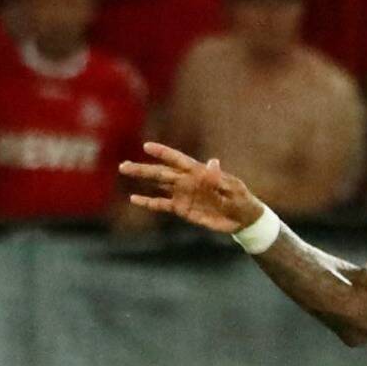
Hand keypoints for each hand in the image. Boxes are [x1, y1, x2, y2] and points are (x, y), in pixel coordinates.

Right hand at [119, 143, 265, 233]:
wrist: (242, 218)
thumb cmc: (240, 199)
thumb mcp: (233, 190)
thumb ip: (219, 179)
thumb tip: (212, 163)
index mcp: (199, 172)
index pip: (178, 160)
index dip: (163, 153)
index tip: (147, 147)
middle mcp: (187, 181)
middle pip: (161, 172)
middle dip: (143, 168)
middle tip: (124, 165)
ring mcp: (183, 194)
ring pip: (158, 184)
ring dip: (142, 178)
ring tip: (124, 170)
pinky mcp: (182, 209)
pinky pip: (162, 204)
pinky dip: (148, 202)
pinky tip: (134, 199)